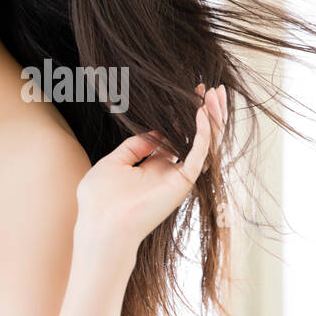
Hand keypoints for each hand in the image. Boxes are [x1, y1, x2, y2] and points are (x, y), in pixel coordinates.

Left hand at [75, 84, 226, 249]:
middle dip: (204, 114)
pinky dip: (204, 133)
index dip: (181, 117)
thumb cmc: (100, 199)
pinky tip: (203, 113)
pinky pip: (199, 154)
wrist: (102, 225)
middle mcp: (169, 173)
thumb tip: (151, 132)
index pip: (175, 138)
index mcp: (152, 169)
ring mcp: (177, 178)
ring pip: (204, 144)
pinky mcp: (182, 182)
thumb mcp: (112, 163)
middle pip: (194, 139)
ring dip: (211, 119)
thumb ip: (133, 147)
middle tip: (210, 89)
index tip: (187, 94)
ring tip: (215, 94)